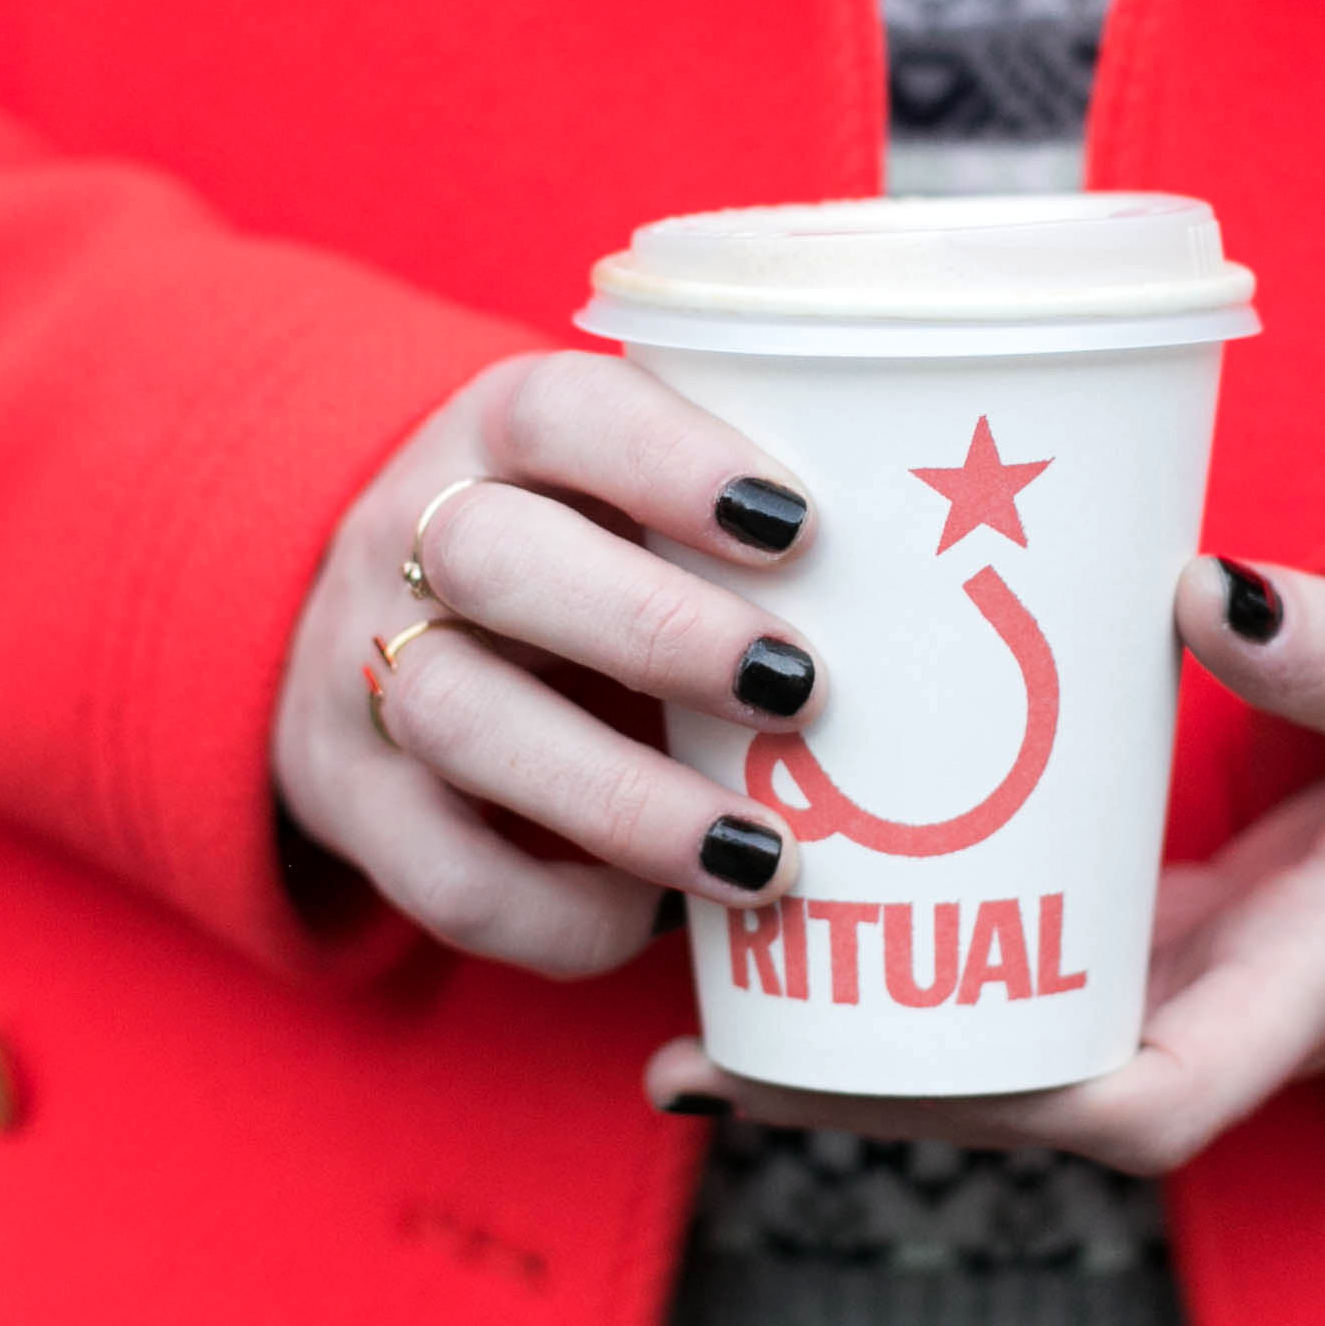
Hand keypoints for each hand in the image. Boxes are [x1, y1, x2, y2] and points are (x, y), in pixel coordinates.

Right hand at [275, 351, 829, 977]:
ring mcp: (360, 670)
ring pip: (458, 718)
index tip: (798, 524)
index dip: (669, 459)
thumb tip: (973, 573)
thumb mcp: (623, 495)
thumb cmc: (576, 557)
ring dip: (621, 798)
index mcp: (495, 434)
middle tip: (801, 691)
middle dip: (653, 629)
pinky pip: (444, 874)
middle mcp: (407, 536)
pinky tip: (656, 915)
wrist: (365, 632)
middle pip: (494, 559)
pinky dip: (559, 912)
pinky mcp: (351, 803)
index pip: (558, 410)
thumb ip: (738, 517)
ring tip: (764, 854)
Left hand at [642, 560, 1324, 1172]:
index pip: (1146, 1112)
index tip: (889, 1062)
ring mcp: (1171, 989)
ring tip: (682, 1000)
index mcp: (1302, 994)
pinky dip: (900, 964)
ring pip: (994, 1048)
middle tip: (699, 1047)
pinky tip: (774, 927)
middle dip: (862, 1094)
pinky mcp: (1143, 938)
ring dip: (850, 1042)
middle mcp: (1215, 1020)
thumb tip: (1201, 586)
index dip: (1012, 1111)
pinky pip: (1009, 973)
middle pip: (1016, 1105)